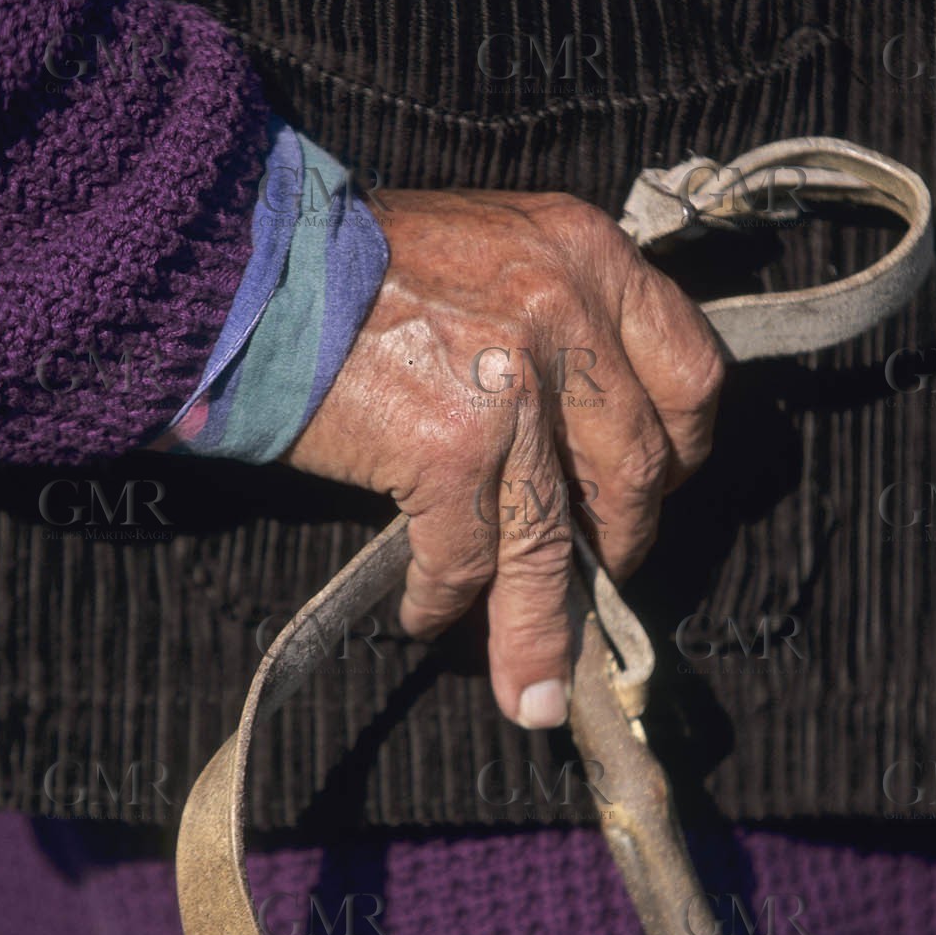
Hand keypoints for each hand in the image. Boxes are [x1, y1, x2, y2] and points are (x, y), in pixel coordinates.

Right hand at [284, 190, 724, 727]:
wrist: (243, 266)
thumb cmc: (355, 263)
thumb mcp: (491, 252)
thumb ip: (556, 315)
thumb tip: (589, 423)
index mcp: (587, 255)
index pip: (691, 371)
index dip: (684, 447)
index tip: (663, 485)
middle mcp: (566, 312)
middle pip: (639, 466)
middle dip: (624, 538)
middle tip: (599, 568)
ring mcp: (513, 384)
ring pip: (557, 538)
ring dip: (545, 623)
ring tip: (538, 682)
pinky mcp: (450, 446)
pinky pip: (470, 558)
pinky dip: (448, 600)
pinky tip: (426, 613)